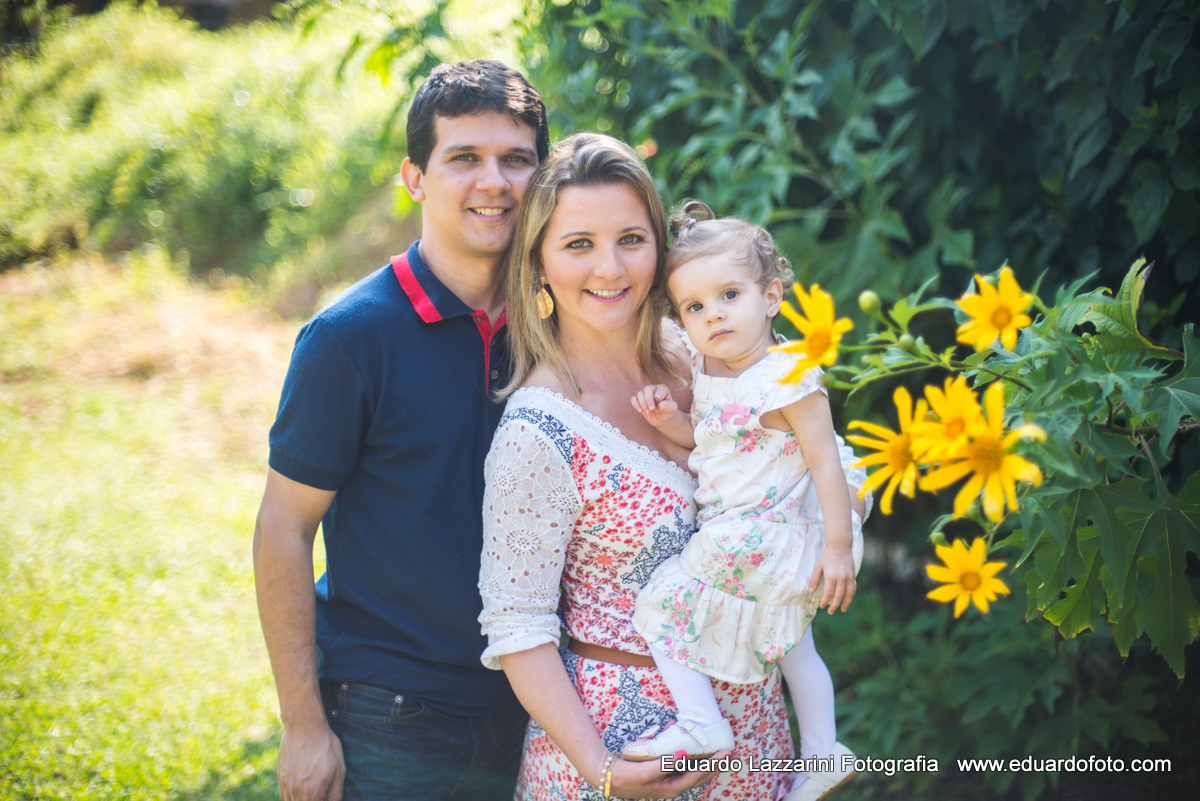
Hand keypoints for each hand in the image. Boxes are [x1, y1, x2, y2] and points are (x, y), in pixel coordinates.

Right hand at [278, 720, 344, 800]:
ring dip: (303, 799)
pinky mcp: (280, 777)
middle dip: (314, 800)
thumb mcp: (339, 770)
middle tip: (321, 791)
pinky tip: (302, 789)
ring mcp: (285, 785)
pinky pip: (285, 796)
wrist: (304, 726)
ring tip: (313, 787)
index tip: (326, 796)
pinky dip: (293, 797)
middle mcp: (295, 792)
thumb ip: (335, 794)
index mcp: (311, 792)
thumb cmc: (325, 746)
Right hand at [609, 749, 731, 798]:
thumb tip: (684, 754)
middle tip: (729, 755)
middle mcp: (672, 785)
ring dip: (704, 761)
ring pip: (692, 770)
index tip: (724, 754)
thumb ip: (666, 763)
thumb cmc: (627, 775)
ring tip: (718, 755)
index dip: (712, 765)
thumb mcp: (646, 771)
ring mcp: (667, 779)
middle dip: (715, 765)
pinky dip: (689, 756)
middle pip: (699, 775)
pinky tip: (692, 747)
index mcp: (671, 788)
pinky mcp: (662, 772)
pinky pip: (680, 764)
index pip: (697, 776)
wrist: (609, 776)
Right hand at [631, 384, 678, 427]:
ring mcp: (645, 394)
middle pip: (647, 388)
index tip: (658, 408)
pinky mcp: (639, 400)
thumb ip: (667, 406)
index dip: (656, 400)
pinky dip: (635, 404)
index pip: (657, 391)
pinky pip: (633, 399)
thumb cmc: (668, 412)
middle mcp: (653, 389)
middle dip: (648, 400)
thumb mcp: (672, 409)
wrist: (663, 419)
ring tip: (648, 412)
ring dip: (643, 404)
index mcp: (662, 389)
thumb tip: (657, 406)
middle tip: (651, 409)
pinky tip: (640, 411)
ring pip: (639, 394)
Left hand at [808, 546, 856, 613]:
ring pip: (849, 594)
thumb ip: (814, 579)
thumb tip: (811, 591)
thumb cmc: (827, 556)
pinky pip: (853, 588)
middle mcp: (841, 578)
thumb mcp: (818, 566)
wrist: (840, 547)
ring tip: (842, 610)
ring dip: (846, 603)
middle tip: (830, 612)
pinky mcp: (853, 576)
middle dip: (834, 606)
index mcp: (831, 576)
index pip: (828, 593)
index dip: (825, 601)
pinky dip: (851, 596)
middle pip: (839, 596)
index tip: (821, 606)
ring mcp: (849, 577)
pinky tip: (848, 600)